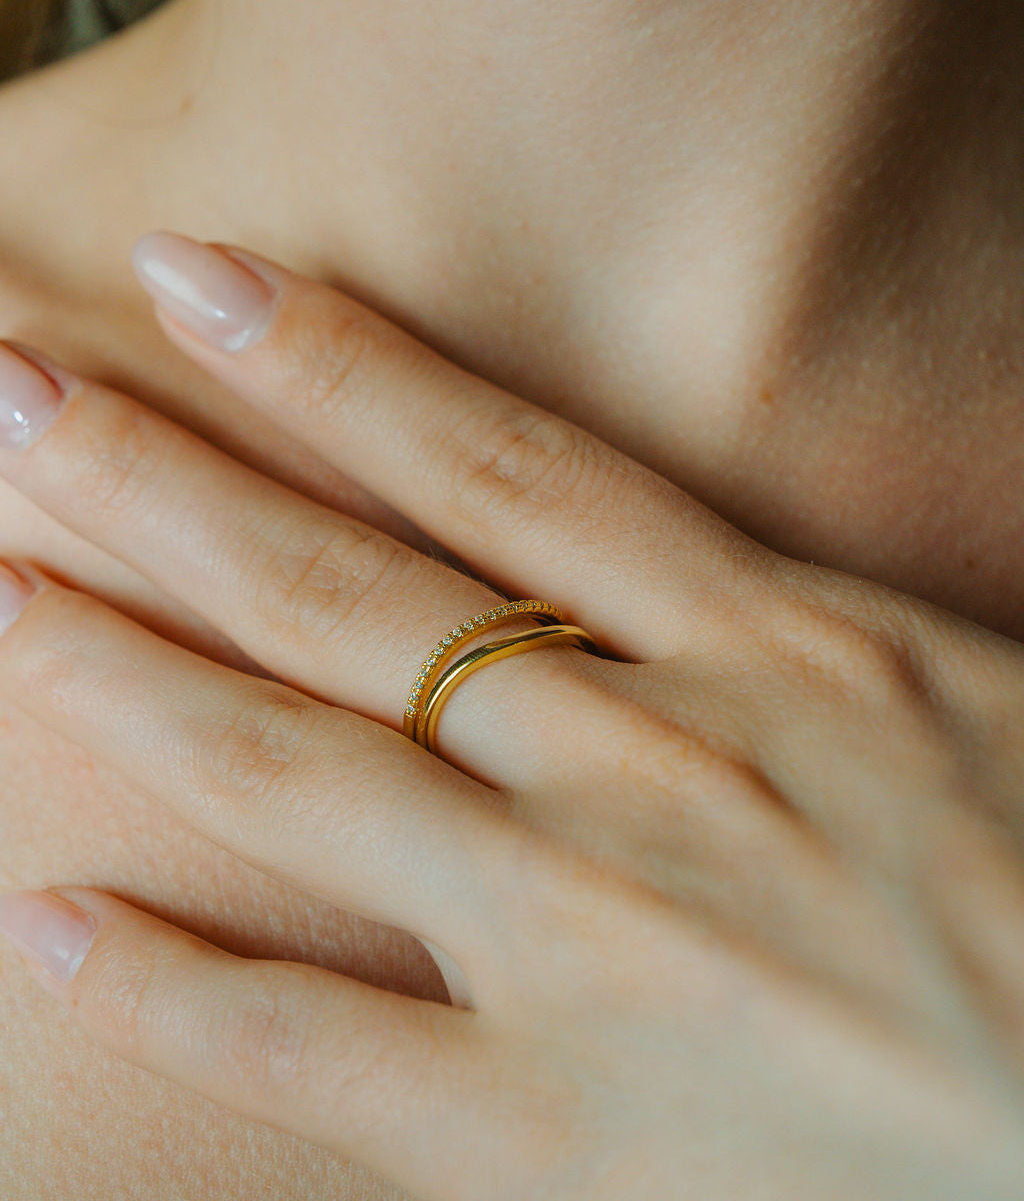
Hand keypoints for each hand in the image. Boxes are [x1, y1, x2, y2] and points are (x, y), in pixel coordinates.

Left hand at [0, 233, 1020, 1200]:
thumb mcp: (958, 694)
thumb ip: (793, 635)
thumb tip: (668, 573)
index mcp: (773, 645)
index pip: (497, 463)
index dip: (329, 358)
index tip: (194, 276)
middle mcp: (650, 759)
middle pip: (350, 590)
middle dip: (165, 477)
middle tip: (15, 388)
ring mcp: (593, 940)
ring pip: (302, 773)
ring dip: (125, 675)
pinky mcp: (561, 1131)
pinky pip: (315, 1045)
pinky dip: (173, 981)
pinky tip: (49, 921)